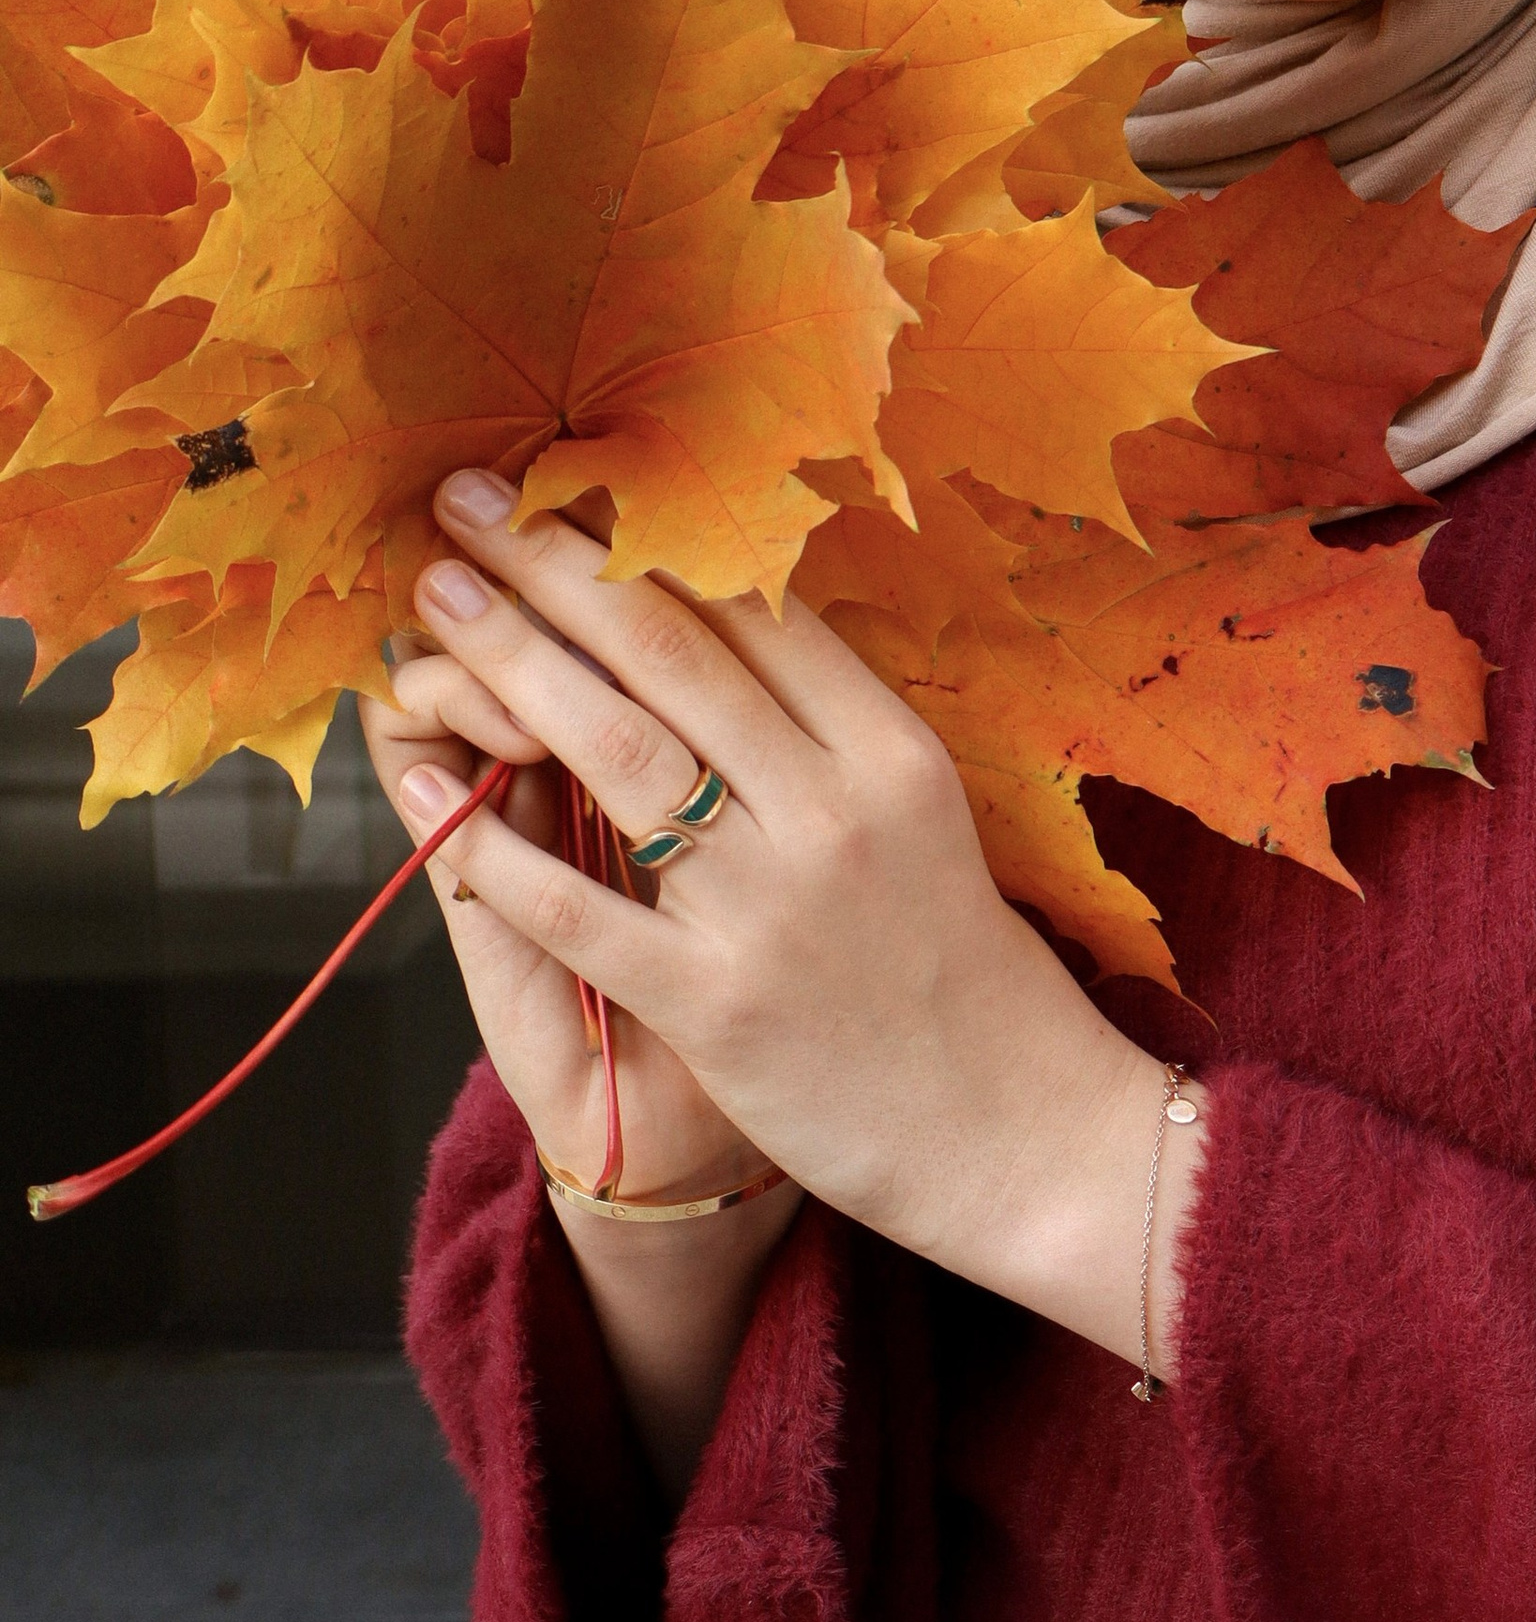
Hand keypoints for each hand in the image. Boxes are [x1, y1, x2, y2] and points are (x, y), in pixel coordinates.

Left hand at [375, 469, 1200, 1373]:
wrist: (1018, 1134)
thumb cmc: (961, 974)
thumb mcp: (926, 821)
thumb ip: (833, 733)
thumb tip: (731, 621)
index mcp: (891, 753)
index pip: (753, 613)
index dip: (644, 540)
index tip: (561, 487)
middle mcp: (834, 811)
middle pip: (671, 654)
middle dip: (553, 566)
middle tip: (465, 502)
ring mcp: (772, 908)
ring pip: (617, 752)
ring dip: (510, 663)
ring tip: (434, 602)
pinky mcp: (716, 1005)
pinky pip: (578, 908)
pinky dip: (492, 840)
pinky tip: (432, 784)